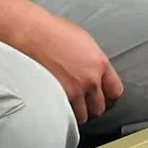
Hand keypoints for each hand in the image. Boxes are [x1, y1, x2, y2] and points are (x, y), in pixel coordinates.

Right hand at [8, 4, 123, 122]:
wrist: (31, 33)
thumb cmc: (52, 31)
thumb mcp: (83, 41)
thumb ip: (93, 60)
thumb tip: (96, 72)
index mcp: (100, 63)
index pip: (116, 91)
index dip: (109, 98)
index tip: (104, 99)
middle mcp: (91, 79)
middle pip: (100, 107)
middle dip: (92, 107)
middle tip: (84, 105)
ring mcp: (74, 90)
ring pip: (84, 115)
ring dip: (77, 113)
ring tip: (70, 107)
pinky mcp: (58, 97)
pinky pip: (67, 116)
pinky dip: (64, 115)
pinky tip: (59, 108)